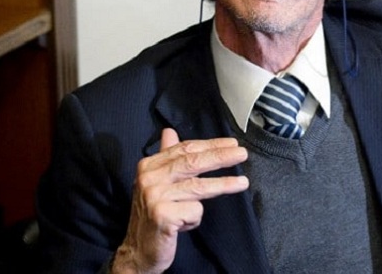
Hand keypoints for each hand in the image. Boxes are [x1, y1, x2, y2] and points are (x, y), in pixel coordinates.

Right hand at [111, 128, 248, 273]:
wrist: (138, 250)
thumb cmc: (153, 215)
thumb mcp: (156, 183)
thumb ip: (166, 158)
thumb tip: (170, 131)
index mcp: (148, 166)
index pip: (184, 149)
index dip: (210, 145)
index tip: (232, 143)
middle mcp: (149, 178)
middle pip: (192, 162)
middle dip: (220, 157)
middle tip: (242, 154)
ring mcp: (154, 196)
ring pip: (197, 186)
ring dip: (223, 184)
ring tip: (243, 183)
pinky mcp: (162, 215)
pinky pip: (194, 210)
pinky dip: (196, 217)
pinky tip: (186, 223)